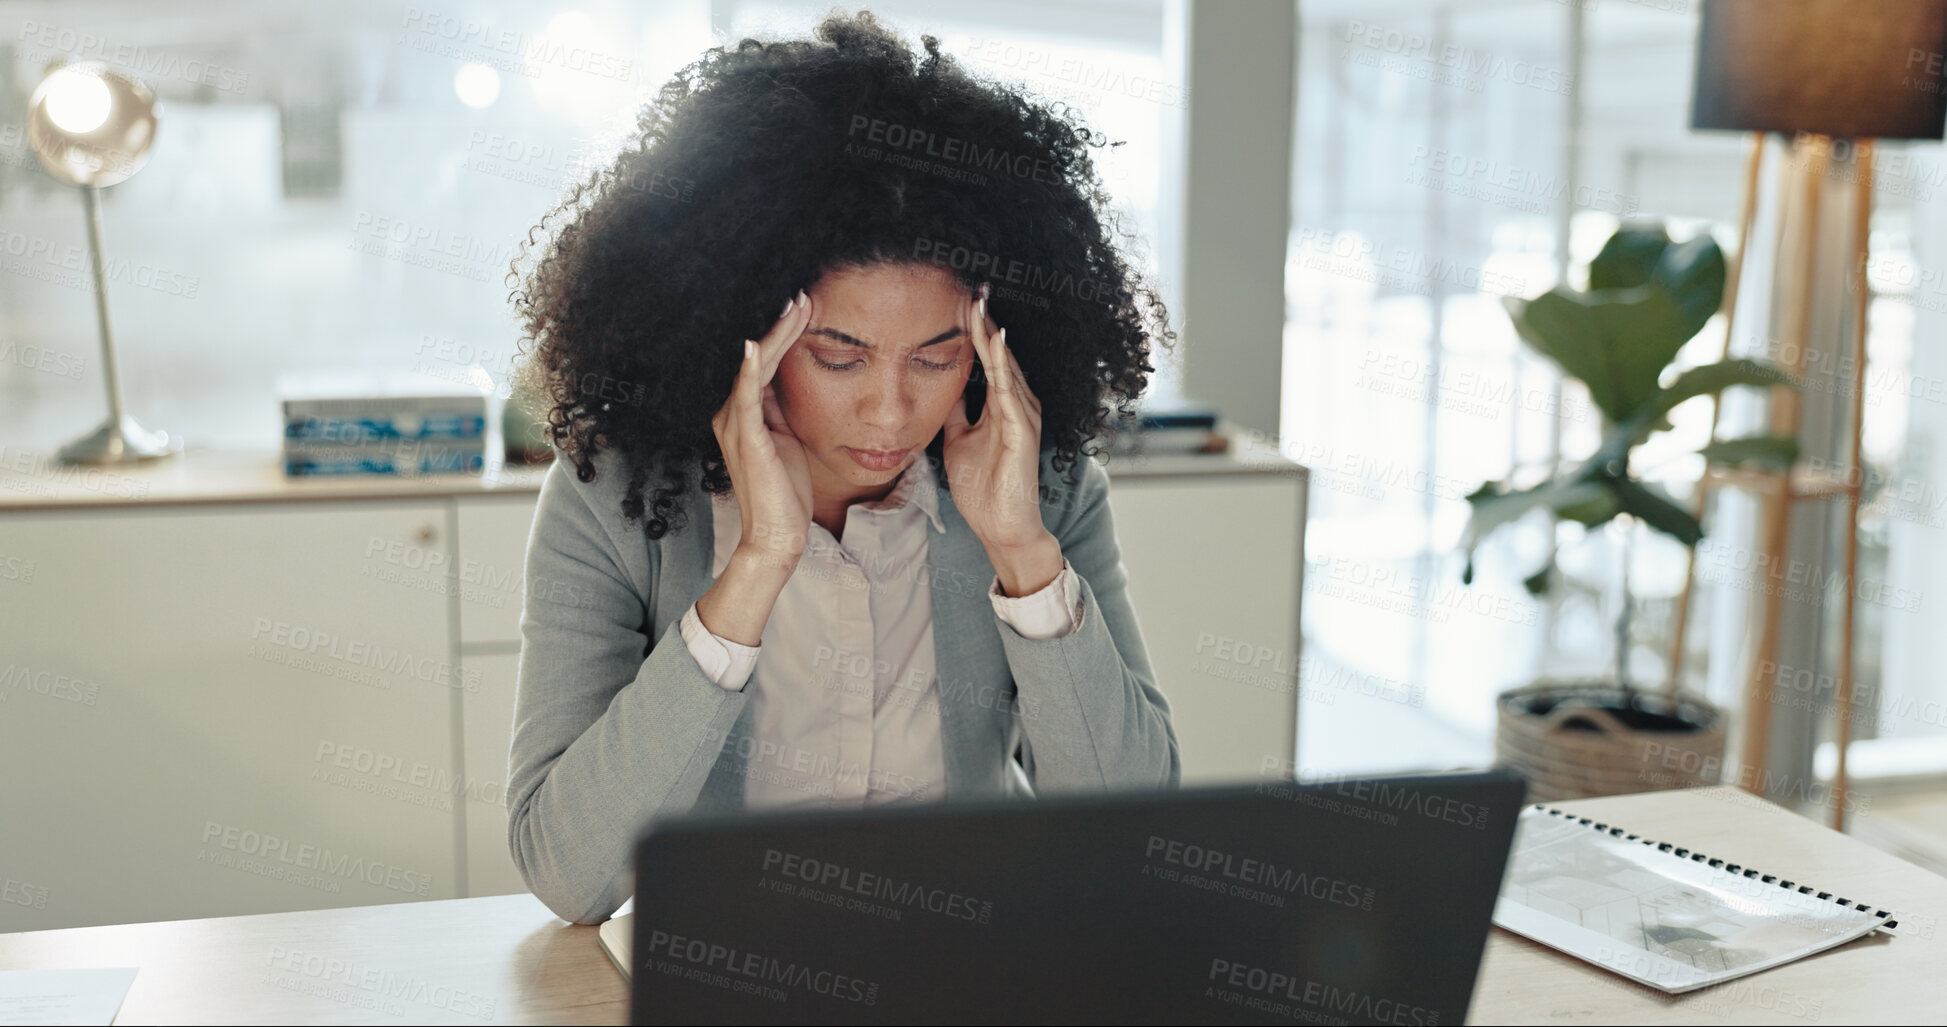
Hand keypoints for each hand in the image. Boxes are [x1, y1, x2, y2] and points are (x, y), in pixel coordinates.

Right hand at [711, 290, 814, 570]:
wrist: (778, 535)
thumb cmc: (787, 491)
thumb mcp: (789, 440)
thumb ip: (786, 410)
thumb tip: (800, 379)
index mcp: (744, 413)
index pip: (765, 362)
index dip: (784, 332)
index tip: (807, 306)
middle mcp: (732, 413)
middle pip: (757, 357)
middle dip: (781, 324)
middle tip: (803, 294)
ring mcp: (735, 424)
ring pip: (754, 367)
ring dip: (775, 335)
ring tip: (796, 306)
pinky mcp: (746, 438)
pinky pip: (746, 396)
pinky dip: (751, 369)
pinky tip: (757, 345)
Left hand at [943, 284, 1056, 568]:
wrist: (1001, 527)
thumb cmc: (983, 487)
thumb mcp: (957, 439)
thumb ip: (954, 412)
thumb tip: (937, 385)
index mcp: (1002, 405)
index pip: (987, 358)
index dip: (974, 329)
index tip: (960, 299)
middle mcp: (1017, 404)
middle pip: (999, 353)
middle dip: (985, 321)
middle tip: (973, 285)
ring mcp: (1022, 416)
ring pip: (1006, 365)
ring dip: (992, 334)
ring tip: (979, 304)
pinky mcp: (1022, 432)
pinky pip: (1010, 392)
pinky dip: (1001, 365)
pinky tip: (993, 341)